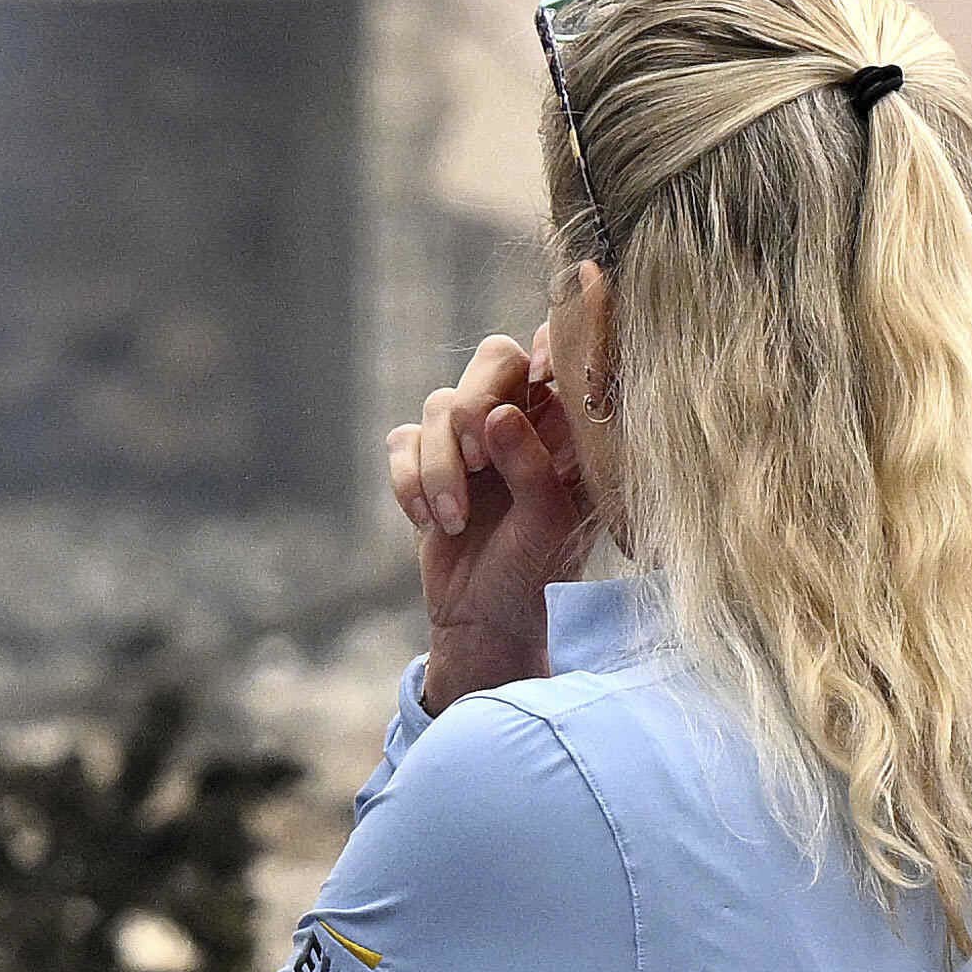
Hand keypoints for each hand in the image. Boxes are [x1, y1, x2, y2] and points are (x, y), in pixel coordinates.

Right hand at [385, 329, 598, 702]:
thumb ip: (531, 465)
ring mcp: (472, 440)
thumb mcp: (548, 523)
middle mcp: (523, 421)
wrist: (485, 625)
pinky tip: (429, 522)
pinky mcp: (426, 463)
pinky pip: (402, 441)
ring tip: (453, 519)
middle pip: (493, 357)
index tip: (540, 375)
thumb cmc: (535, 576)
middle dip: (475, 403)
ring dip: (439, 465)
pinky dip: (409, 482)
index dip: (547, 346)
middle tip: (477, 459)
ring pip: (440, 403)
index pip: (561, 351)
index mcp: (569, 427)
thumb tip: (499, 414)